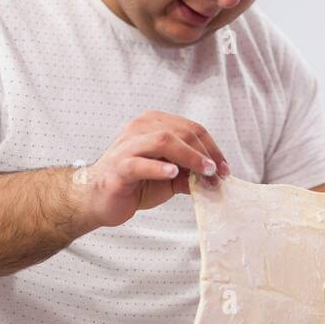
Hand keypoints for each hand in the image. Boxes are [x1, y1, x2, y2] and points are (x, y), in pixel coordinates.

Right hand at [76, 111, 230, 229]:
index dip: (213, 148)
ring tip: (205, 173)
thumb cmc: (135, 183)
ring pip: (163, 140)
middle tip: (218, 175)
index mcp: (154, 124)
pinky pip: (139, 163)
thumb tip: (216, 178)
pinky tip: (173, 174)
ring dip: (190, 157)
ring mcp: (128, 146)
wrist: (99, 199)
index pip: (192, 129)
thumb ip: (190, 173)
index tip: (225, 169)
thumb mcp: (170, 177)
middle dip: (205, 154)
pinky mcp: (119, 167)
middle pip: (182, 132)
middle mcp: (140, 128)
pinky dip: (158, 168)